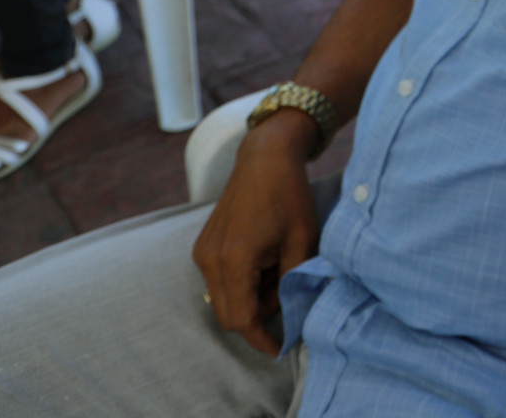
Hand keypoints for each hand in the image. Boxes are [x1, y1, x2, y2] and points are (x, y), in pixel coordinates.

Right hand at [191, 111, 321, 355]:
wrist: (265, 157)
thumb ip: (294, 280)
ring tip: (280, 268)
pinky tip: (266, 260)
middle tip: (288, 296)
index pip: (241, 318)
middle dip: (258, 317)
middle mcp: (209, 260)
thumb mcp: (303, 239)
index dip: (262, 338)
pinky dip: (243, 282)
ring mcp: (202, 253)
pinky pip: (220, 280)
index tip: (281, 348)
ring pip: (223, 298)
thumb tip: (294, 311)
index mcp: (234, 259)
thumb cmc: (289, 195)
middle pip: (228, 314)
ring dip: (251, 298)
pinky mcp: (203, 247)